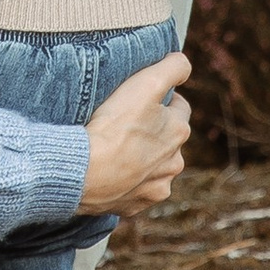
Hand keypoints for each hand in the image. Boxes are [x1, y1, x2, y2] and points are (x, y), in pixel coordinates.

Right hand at [79, 53, 192, 216]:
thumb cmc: (114, 126)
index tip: (143, 97)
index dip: (162, 99)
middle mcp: (174, 163)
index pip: (179, 107)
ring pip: (154, 167)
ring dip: (143, 158)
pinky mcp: (136, 204)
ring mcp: (156, 187)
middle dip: (154, 131)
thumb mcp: (146, 83)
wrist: (85, 172)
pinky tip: (111, 172)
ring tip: (116, 149)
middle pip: (167, 139)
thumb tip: (184, 64)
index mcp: (179, 132)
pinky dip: (127, 181)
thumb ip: (173, 67)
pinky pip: (136, 189)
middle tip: (126, 123)